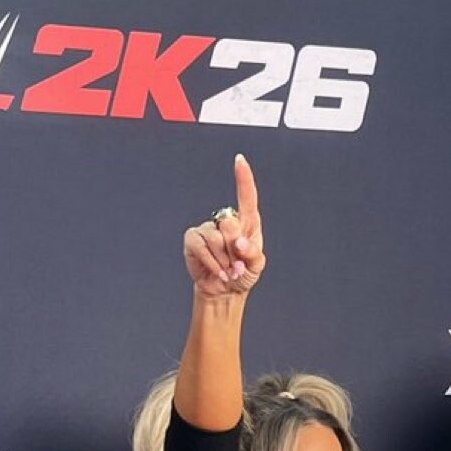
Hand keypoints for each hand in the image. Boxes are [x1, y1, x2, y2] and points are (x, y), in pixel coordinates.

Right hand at [183, 154, 265, 297]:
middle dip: (236, 250)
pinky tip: (219, 273)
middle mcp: (226, 221)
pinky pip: (202, 247)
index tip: (240, 160)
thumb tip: (238, 241)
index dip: (243, 178)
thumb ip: (252, 253)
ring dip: (225, 261)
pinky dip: (213, 263)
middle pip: (230, 224)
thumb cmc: (244, 274)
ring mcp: (208, 228)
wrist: (225, 290)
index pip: (246, 197)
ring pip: (216, 239)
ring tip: (229, 270)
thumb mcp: (256, 266)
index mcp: (247, 223)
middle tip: (238, 265)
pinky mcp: (193, 238)